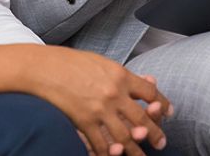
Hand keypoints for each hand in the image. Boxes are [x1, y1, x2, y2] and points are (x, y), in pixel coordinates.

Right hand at [0, 45, 172, 155]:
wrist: (42, 68)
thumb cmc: (69, 62)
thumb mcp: (100, 62)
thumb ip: (121, 74)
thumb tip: (142, 81)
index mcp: (120, 74)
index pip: (150, 91)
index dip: (162, 103)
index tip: (167, 111)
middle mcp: (114, 93)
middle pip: (143, 117)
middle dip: (155, 133)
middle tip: (161, 142)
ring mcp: (100, 109)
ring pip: (126, 136)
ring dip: (136, 149)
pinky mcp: (84, 121)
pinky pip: (102, 143)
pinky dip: (109, 152)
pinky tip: (114, 155)